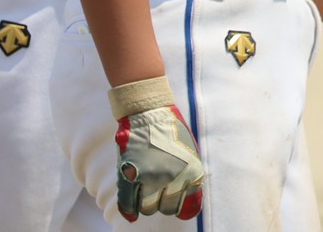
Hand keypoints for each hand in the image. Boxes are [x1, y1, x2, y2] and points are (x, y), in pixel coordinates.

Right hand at [109, 78, 202, 221]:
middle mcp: (174, 178)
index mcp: (193, 173)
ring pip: (148, 208)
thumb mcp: (190, 154)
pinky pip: (129, 204)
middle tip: (158, 189)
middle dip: (162, 202)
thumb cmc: (171, 132)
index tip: (175, 203)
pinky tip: (132, 211)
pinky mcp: (131, 175)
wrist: (149, 111)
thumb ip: (189, 180)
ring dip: (146, 202)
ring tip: (146, 186)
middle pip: (166, 208)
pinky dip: (130, 210)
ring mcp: (152, 178)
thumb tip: (186, 209)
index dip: (180, 206)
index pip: (188, 208)